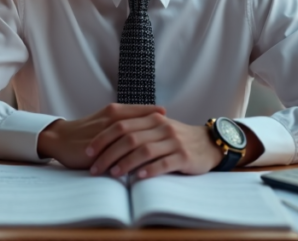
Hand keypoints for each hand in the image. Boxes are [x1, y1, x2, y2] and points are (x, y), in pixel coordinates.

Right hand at [36, 103, 165, 168]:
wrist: (59, 139)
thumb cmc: (84, 131)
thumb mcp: (104, 121)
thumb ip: (122, 121)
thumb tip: (144, 125)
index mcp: (113, 111)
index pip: (140, 110)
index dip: (154, 113)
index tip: (169, 117)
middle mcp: (110, 118)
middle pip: (139, 121)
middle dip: (156, 127)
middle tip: (172, 131)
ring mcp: (104, 132)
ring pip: (129, 136)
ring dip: (145, 143)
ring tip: (161, 149)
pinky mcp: (96, 147)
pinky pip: (116, 152)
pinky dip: (129, 156)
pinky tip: (140, 162)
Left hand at [86, 113, 223, 178]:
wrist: (209, 143)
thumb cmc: (177, 138)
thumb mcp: (158, 129)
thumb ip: (137, 130)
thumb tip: (107, 141)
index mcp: (152, 119)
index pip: (121, 125)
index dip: (102, 139)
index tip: (88, 152)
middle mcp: (162, 127)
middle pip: (129, 138)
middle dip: (108, 154)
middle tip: (95, 168)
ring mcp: (173, 142)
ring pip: (144, 151)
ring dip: (126, 163)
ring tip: (113, 174)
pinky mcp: (184, 156)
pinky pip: (164, 163)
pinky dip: (149, 170)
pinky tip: (138, 178)